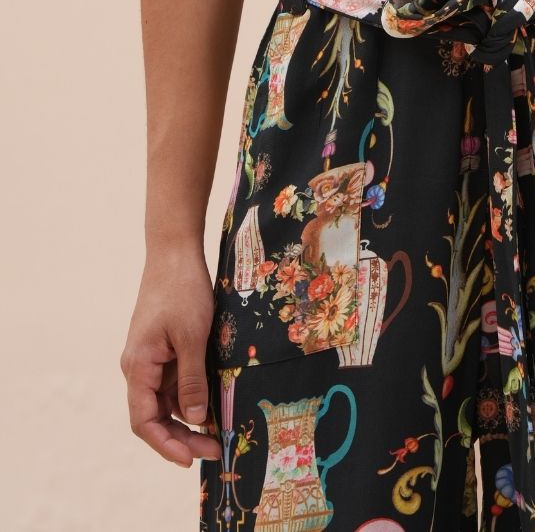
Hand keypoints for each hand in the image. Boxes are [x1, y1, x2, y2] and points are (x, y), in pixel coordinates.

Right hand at [120, 248, 222, 466]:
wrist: (175, 251)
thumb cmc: (182, 290)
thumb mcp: (192, 337)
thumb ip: (192, 380)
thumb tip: (193, 419)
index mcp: (138, 367)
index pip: (144, 421)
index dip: (166, 444)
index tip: (190, 459)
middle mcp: (139, 367)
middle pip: (155, 415)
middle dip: (182, 436)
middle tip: (215, 448)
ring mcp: (151, 358)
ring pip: (166, 400)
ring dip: (188, 417)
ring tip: (219, 430)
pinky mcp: (163, 348)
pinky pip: (174, 381)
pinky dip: (191, 395)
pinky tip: (213, 402)